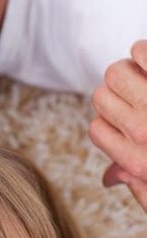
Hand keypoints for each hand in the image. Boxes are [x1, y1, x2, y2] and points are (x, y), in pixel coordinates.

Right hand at [90, 40, 146, 210]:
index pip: (96, 128)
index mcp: (138, 160)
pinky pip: (139, 50)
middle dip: (118, 97)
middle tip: (139, 98)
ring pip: (114, 71)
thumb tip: (110, 178)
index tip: (129, 120)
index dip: (111, 123)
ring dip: (129, 72)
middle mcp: (143, 132)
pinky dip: (143, 52)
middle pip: (100, 97)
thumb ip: (138, 186)